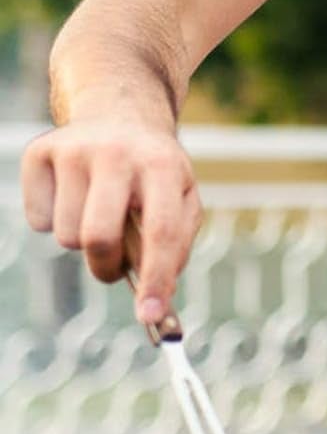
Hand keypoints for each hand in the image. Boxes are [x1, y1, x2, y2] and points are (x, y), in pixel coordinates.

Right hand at [20, 122, 201, 325]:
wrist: (120, 116)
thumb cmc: (155, 173)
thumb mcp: (182, 199)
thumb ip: (176, 247)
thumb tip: (159, 299)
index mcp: (164, 165)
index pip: (161, 232)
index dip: (156, 278)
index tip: (151, 317)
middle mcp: (118, 153)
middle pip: (99, 237)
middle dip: (106, 267)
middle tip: (113, 268)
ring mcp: (75, 150)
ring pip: (66, 235)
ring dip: (83, 240)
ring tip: (101, 212)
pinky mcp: (39, 152)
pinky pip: (38, 220)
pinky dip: (54, 220)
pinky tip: (75, 194)